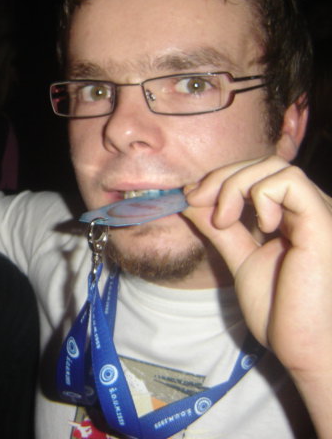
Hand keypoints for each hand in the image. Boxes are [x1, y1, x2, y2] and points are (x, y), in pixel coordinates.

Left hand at [183, 155, 331, 435]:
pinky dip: (261, 195)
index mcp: (290, 216)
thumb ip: (219, 229)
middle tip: (196, 201)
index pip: (255, 174)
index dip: (219, 179)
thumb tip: (190, 200)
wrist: (299, 346)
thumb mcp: (239, 258)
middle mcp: (307, 209)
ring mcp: (317, 213)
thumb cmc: (279, 310)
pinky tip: (259, 227)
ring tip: (225, 221)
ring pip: (275, 166)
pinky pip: (289, 182)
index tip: (190, 198)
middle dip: (220, 178)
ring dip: (235, 185)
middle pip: (262, 164)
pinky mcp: (321, 222)